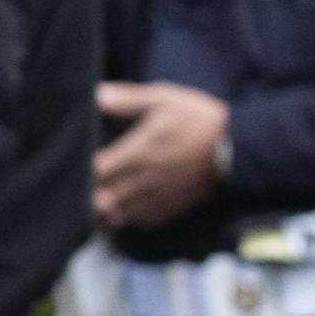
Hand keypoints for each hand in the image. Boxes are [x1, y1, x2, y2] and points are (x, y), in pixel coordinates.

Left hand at [94, 81, 230, 230]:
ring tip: (98, 199)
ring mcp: (157, 197)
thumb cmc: (199, 120)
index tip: (77, 164)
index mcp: (136, 154)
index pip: (94, 172)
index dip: (81, 172)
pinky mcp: (171, 208)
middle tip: (81, 185)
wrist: (236, 146)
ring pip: (117, 214)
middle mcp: (142, 181)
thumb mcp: (164, 99)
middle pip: (100, 197)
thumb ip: (128, 99)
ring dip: (105, 208)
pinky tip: (124, 208)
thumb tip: (97, 93)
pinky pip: (140, 221)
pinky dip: (128, 217)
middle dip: (88, 193)